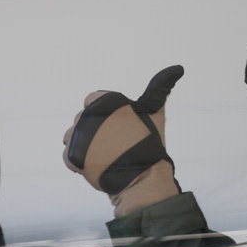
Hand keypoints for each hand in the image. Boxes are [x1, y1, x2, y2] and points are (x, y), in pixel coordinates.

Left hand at [63, 65, 183, 216]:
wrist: (143, 177)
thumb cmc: (151, 144)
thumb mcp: (155, 112)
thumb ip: (159, 88)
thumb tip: (177, 68)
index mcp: (105, 101)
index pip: (92, 100)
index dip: (104, 115)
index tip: (116, 126)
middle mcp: (88, 115)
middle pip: (83, 120)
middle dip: (95, 131)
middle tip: (114, 144)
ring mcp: (78, 136)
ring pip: (72, 137)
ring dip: (84, 146)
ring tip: (104, 156)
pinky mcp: (72, 156)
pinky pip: (68, 157)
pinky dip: (80, 163)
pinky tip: (96, 165)